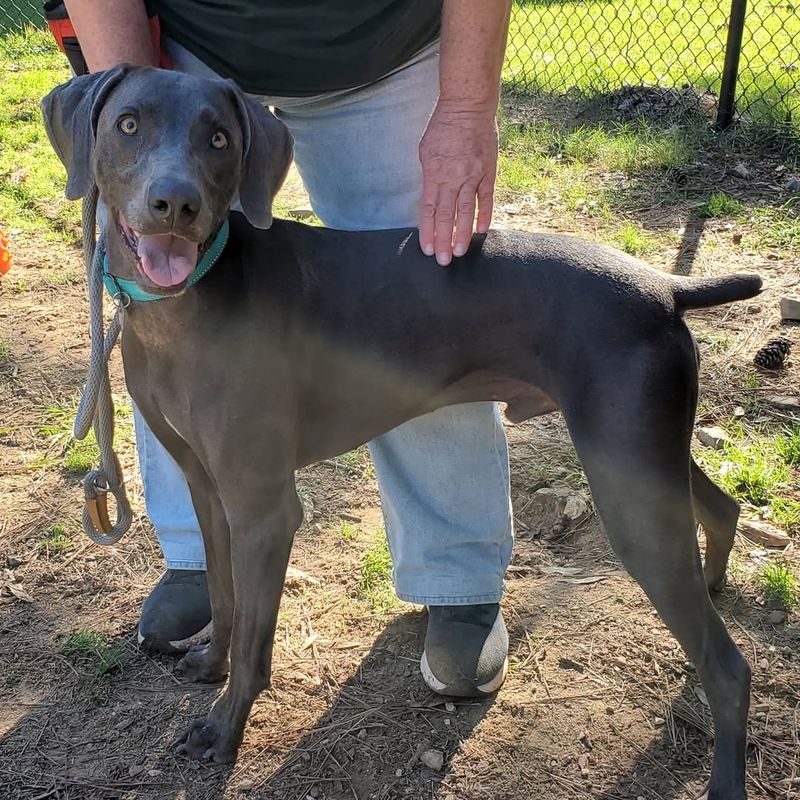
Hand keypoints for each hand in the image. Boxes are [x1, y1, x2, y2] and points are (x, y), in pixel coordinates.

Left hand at [418, 103, 497, 266]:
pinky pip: (486, 197)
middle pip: (446, 215)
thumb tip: (430, 197)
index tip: (428, 249)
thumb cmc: (443, 126)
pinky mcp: (487, 171)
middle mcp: (452, 177)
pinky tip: (481, 231)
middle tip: (443, 261)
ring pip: (465, 211)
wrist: (468, 106)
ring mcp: (472, 175)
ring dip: (462, 234)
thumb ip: (429, 176)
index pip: (429, 209)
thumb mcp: (425, 150)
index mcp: (434, 173)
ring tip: (459, 252)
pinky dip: (484, 215)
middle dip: (444, 240)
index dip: (428, 231)